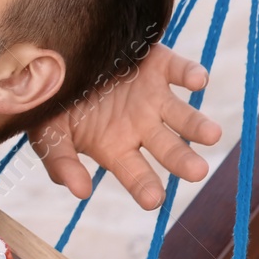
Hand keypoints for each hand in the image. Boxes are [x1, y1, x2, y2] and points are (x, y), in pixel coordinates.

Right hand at [28, 44, 222, 210]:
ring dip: (197, 125)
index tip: (154, 200)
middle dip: (183, 161)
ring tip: (211, 135)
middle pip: (169, 149)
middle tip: (197, 171)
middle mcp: (140, 126)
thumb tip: (81, 192)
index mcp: (115, 147)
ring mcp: (152, 97)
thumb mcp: (47, 132)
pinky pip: (180, 71)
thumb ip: (61, 161)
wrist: (54, 58)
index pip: (136, 175)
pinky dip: (190, 75)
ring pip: (182, 115)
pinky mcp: (159, 65)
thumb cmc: (51, 101)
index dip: (145, 187)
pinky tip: (197, 82)